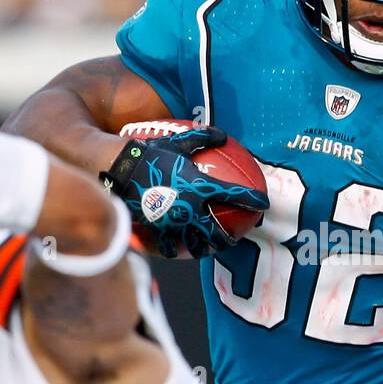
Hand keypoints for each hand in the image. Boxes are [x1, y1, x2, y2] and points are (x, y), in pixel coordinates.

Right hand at [100, 127, 267, 257]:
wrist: (119, 170)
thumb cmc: (150, 153)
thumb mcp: (177, 141)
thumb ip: (201, 137)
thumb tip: (221, 133)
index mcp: (200, 186)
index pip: (235, 195)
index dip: (253, 199)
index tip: (263, 204)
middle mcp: (191, 209)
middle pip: (218, 231)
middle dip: (230, 238)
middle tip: (234, 238)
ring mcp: (174, 223)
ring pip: (196, 245)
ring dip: (206, 248)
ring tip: (209, 249)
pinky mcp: (157, 230)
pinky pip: (169, 247)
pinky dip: (175, 249)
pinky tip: (177, 250)